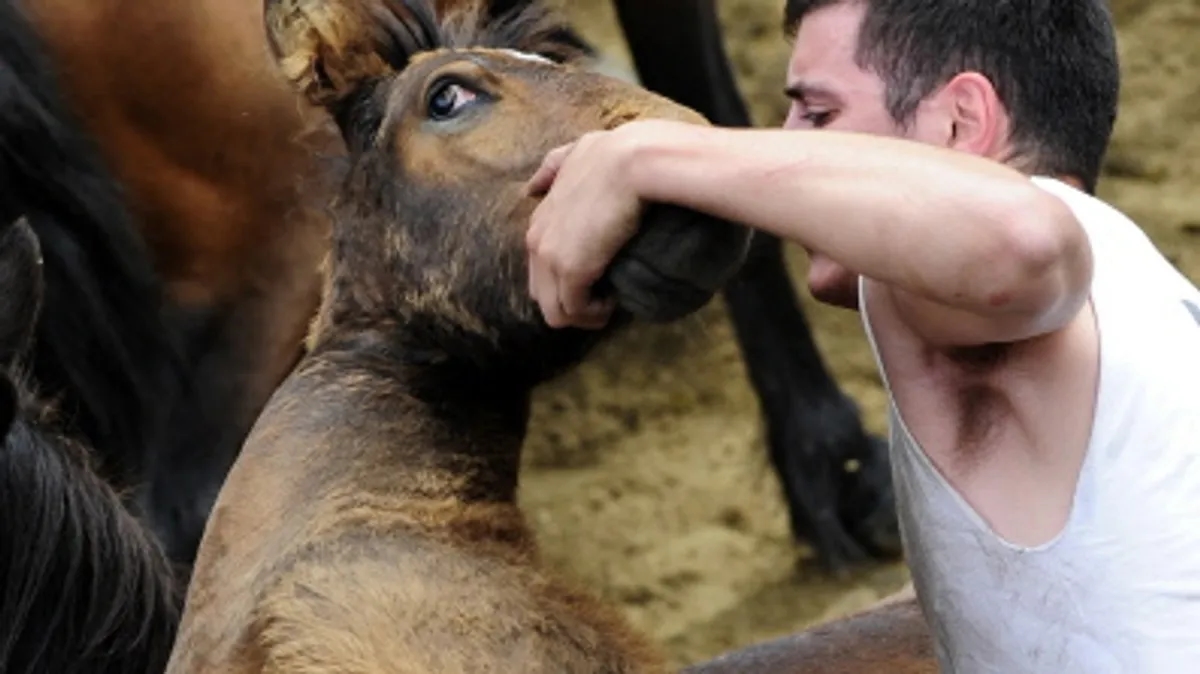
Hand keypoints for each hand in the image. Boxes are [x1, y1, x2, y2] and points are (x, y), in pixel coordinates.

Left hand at [525, 125, 647, 328]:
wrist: (631, 162)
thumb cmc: (614, 155)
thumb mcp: (575, 153)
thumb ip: (552, 167)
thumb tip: (532, 187)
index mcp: (538, 220)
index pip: (539, 268)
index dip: (566, 281)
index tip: (596, 278)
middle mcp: (536, 241)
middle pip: (542, 296)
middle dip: (571, 304)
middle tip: (602, 297)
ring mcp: (550, 258)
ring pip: (556, 312)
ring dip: (583, 315)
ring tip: (609, 304)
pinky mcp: (571, 271)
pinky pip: (575, 311)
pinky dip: (595, 313)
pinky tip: (614, 301)